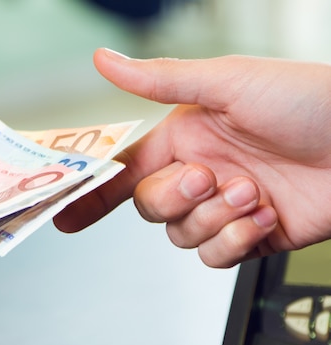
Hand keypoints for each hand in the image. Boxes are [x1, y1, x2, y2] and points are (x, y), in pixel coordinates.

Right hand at [54, 48, 330, 267]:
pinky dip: (236, 241)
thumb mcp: (226, 83)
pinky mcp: (249, 236)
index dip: (92, 193)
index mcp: (185, 138)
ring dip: (216, 218)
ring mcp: (223, 207)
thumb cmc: (308, 101)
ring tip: (253, 193)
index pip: (124, 169)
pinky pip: (216, 256)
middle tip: (209, 178)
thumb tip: (105, 60)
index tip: (65, 213)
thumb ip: (160, 80)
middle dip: (176, 198)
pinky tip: (263, 219)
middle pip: (149, 207)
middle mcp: (199, 173)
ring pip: (181, 236)